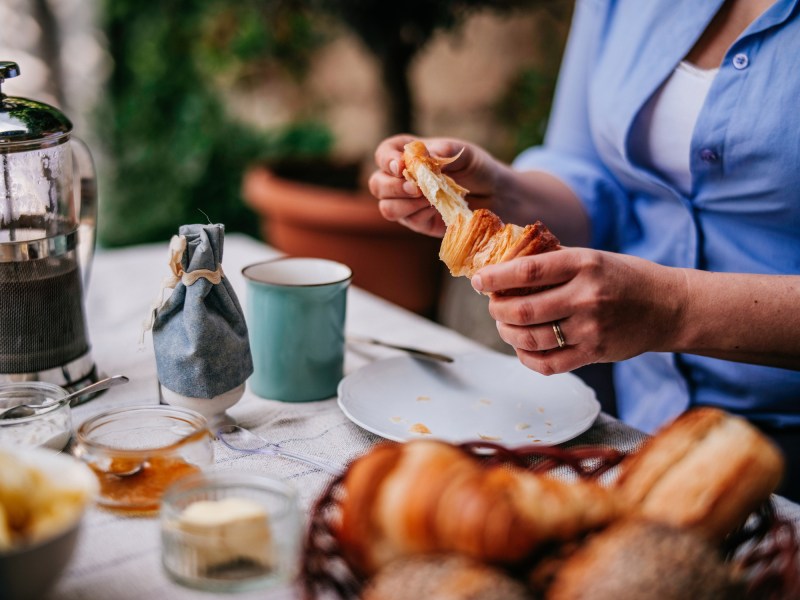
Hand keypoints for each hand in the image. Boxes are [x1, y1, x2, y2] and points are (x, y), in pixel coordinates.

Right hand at [368, 134, 498, 236]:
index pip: (384, 154)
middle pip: (377, 183)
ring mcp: (407, 202)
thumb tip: (424, 155)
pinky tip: (436, 208)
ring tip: (428, 199)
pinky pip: (407, 220)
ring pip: (386, 207)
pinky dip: (420, 214)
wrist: (496, 194)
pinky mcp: (418, 221)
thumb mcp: (464, 153)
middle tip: (416, 189)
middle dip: (393, 187)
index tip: (401, 166)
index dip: (387, 160)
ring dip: (404, 204)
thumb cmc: (477, 168)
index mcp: (408, 154)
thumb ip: (442, 152)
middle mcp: (402, 178)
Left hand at [471, 248, 687, 374]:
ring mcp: (591, 328)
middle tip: (492, 305)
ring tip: (504, 325)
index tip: (478, 280)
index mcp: (584, 264)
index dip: (495, 277)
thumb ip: (553, 261)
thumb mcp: (592, 257)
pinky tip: (522, 347)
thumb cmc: (623, 277)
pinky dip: (526, 357)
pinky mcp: (595, 354)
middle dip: (497, 309)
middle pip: (523, 310)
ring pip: (531, 338)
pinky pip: (548, 364)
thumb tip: (505, 260)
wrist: (668, 307)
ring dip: (507, 333)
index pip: (527, 270)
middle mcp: (586, 296)